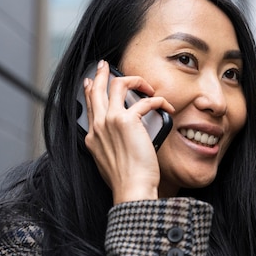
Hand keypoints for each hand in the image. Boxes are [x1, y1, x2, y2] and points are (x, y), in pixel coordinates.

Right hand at [83, 60, 173, 203]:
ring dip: (134, 80)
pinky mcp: (128, 121)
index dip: (89, 90)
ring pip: (117, 84)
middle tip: (105, 65)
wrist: (132, 189)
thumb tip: (126, 138)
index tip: (91, 82)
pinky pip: (145, 101)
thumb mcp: (110, 163)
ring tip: (147, 86)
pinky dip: (159, 101)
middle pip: (96, 89)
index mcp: (92, 138)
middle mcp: (98, 127)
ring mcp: (110, 122)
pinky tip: (166, 106)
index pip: (89, 106)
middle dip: (100, 73)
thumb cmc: (126, 182)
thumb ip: (112, 147)